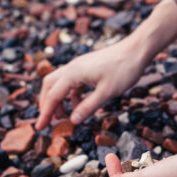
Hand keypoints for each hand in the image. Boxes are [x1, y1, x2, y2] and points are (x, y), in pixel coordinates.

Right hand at [35, 36, 150, 128]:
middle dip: (46, 104)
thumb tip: (72, 121)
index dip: (45, 113)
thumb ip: (88, 107)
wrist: (137, 49)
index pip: (53, 96)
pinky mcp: (87, 67)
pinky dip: (71, 95)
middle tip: (48, 122)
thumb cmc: (124, 69)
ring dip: (58, 99)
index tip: (39, 128)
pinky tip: (79, 105)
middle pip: (49, 86)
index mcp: (73, 73)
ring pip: (59, 83)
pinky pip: (72, 81)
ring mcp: (80, 66)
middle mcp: (72, 67)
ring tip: (63, 117)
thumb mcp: (107, 92)